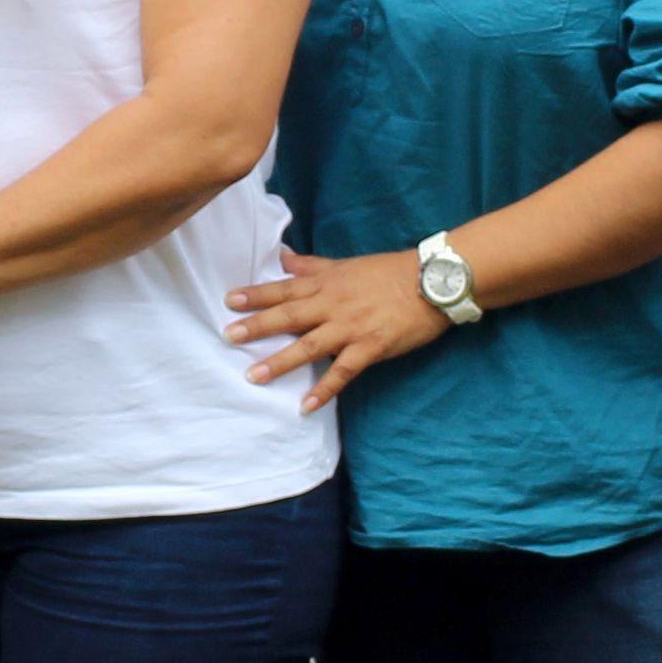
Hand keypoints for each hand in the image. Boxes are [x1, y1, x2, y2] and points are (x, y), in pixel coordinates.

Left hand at [225, 248, 449, 414]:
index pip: (285, 288)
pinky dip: (324, 389)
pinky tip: (305, 405)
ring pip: (309, 346)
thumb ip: (312, 265)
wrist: (432, 283)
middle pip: (289, 315)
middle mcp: (333, 304)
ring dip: (280, 361)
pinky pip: (342, 372)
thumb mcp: (346, 264)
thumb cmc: (389, 272)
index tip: (229, 300)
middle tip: (229, 336)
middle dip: (257, 326)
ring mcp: (350, 327)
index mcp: (327, 282)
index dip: (257, 295)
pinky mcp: (370, 348)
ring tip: (254, 375)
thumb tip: (282, 257)